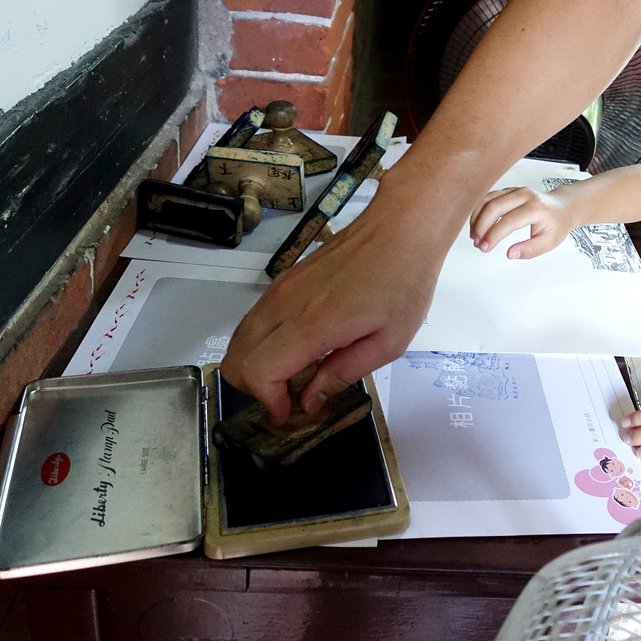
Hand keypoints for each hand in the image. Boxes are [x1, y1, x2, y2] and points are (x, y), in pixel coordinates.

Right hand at [222, 190, 449, 423]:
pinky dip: (262, 344)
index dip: (268, 400)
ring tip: (295, 376)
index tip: (290, 411)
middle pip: (236, 358)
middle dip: (255, 388)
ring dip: (257, 365)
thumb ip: (342, 374)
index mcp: (312, 324)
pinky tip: (297, 349)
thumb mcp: (388, 343)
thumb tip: (308, 400)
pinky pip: (255, 320)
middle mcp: (285, 304)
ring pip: (240, 339)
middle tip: (289, 397)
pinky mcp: (284, 279)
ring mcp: (280, 289)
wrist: (400, 229)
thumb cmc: (403, 284)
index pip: (257, 371)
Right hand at [469, 186, 573, 258]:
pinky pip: (489, 197)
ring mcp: (515, 190)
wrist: (561, 207)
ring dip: (477, 218)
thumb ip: (530, 250)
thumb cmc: (556, 224)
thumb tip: (510, 254)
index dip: (494, 235)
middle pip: (495, 207)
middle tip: (477, 243)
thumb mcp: (549, 242)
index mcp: (536, 207)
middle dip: (482, 227)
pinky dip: (479, 211)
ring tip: (474, 236)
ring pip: (488, 200)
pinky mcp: (508, 190)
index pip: (509, 221)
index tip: (485, 247)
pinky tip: (477, 224)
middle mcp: (524, 195)